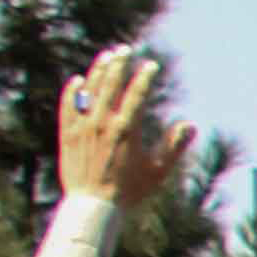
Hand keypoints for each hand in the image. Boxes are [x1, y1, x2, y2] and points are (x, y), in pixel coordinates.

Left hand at [56, 46, 193, 210]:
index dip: (144, 76)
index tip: (151, 65)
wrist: (93, 205)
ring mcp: (82, 126)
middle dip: (119, 64)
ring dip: (98, 71)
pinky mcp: (67, 134)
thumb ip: (174, 146)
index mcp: (126, 129)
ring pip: (89, 90)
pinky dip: (73, 92)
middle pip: (111, 84)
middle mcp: (102, 122)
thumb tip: (189, 125)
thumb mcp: (158, 171)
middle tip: (125, 50)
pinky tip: (78, 81)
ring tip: (106, 57)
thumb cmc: (129, 191)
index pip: (137, 93)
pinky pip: (68, 106)